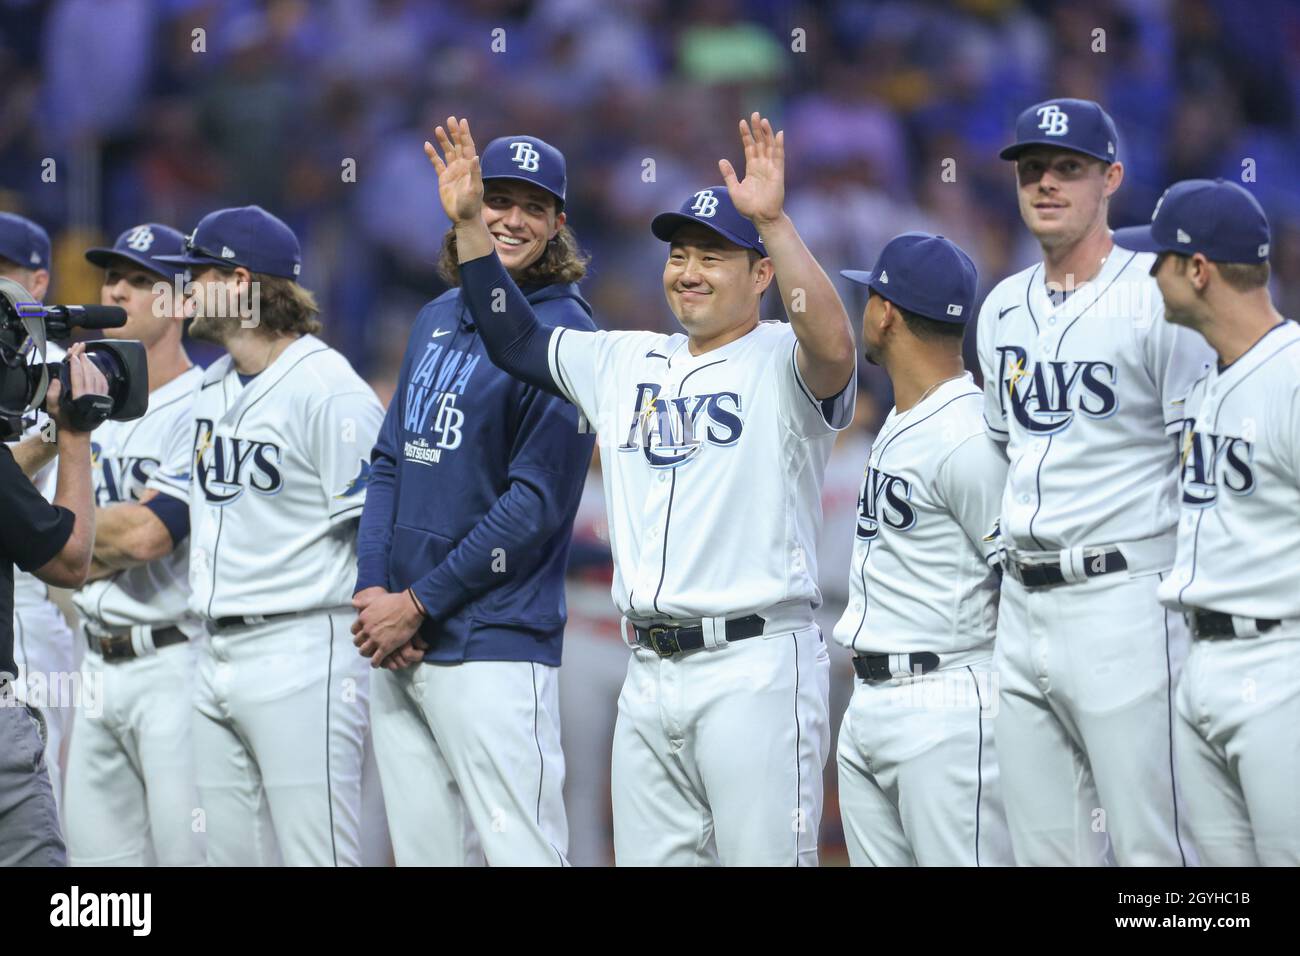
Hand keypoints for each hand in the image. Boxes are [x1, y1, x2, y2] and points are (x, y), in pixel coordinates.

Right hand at [48, 342, 108, 434]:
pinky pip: (103, 383)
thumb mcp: (53, 410)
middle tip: (80, 349)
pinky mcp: (104, 400)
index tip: (73, 355)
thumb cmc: (64, 422)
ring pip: (97, 377)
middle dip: (84, 361)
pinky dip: (99, 373)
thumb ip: (53, 395)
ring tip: (85, 356)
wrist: (77, 435)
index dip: (76, 365)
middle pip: (89, 374)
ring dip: (92, 365)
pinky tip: (95, 367)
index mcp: (79, 399)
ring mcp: (99, 399)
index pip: (78, 377)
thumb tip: (56, 380)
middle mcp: (91, 398)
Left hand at [352, 588, 424, 666]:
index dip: (358, 633)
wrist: (409, 608)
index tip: (363, 635)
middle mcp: (367, 629)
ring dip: (367, 653)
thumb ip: (363, 602)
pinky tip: (377, 663)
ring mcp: (375, 639)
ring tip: (371, 654)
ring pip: (364, 651)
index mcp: (364, 618)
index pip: (354, 630)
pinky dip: (375, 663)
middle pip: (357, 642)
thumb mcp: (375, 599)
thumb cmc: (395, 601)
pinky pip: (376, 659)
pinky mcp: (385, 647)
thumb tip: (353, 602)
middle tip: (367, 645)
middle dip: (361, 644)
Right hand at [425, 116, 483, 224]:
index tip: (462, 121)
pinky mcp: (443, 178)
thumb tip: (474, 156)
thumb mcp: (474, 189)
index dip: (465, 134)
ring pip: (447, 152)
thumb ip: (475, 173)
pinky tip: (427, 145)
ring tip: (438, 128)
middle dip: (454, 133)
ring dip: (443, 140)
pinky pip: (437, 163)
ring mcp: (452, 171)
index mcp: (471, 167)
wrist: (463, 218)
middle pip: (458, 146)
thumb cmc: (472, 205)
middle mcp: (462, 167)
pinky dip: (432, 154)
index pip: (468, 146)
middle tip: (450, 119)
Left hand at [718, 112, 784, 227]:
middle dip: (757, 129)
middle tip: (754, 114)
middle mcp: (762, 165)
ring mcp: (771, 168)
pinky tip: (779, 134)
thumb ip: (729, 174)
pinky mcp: (778, 173)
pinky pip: (779, 156)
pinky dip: (779, 145)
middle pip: (760, 142)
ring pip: (769, 146)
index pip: (749, 147)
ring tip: (763, 120)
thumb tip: (721, 160)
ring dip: (767, 133)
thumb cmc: (748, 207)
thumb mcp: (734, 189)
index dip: (746, 135)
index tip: (742, 122)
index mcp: (752, 168)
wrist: (761, 217)